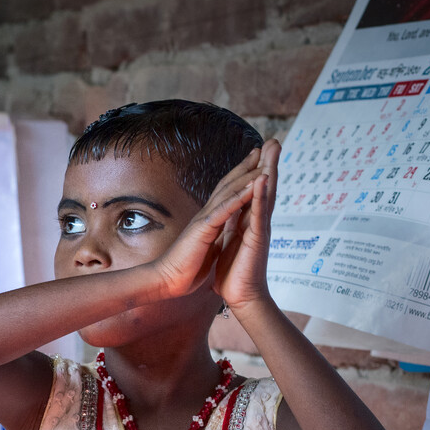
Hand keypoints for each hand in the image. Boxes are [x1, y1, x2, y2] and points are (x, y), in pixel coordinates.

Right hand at [143, 147, 262, 301]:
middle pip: (228, 184)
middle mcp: (206, 215)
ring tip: (263, 159)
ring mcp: (205, 220)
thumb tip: (220, 235)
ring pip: (229, 191)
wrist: (166, 280)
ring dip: (247, 174)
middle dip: (246, 166)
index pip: (226, 193)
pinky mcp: (204, 229)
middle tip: (262, 148)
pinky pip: (225, 209)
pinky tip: (253, 185)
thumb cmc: (184, 268)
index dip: (240, 177)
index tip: (255, 164)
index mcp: (208, 221)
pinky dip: (239, 196)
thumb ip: (213, 237)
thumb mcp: (205, 248)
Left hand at [212, 139, 277, 309]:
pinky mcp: (257, 239)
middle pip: (265, 187)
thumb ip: (234, 227)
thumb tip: (234, 216)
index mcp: (249, 221)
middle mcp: (257, 222)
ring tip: (273, 150)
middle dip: (269, 163)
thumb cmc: (234, 273)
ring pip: (266, 195)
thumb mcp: (231, 243)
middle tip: (274, 140)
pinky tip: (263, 179)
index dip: (256, 170)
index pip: (254, 191)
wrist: (240, 296)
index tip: (260, 150)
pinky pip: (259, 213)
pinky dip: (260, 195)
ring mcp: (260, 229)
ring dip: (269, 171)